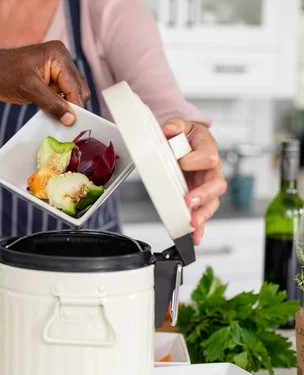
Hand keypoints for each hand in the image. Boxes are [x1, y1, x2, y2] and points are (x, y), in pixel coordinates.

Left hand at [0, 39, 89, 125]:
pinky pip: (61, 96)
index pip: (75, 84)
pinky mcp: (50, 80)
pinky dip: (58, 106)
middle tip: (67, 126)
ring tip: (59, 121)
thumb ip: (52, 104)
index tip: (75, 125)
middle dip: (72, 106)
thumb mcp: (29, 89)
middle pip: (78, 89)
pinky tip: (52, 115)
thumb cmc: (3, 74)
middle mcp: (61, 60)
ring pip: (71, 94)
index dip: (76, 105)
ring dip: (65, 108)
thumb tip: (71, 119)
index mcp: (58, 55)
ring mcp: (56, 70)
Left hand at [162, 118, 226, 245]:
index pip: (208, 156)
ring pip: (211, 202)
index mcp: (208, 149)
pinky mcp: (198, 197)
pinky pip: (201, 213)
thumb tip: (170, 129)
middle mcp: (211, 170)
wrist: (185, 141)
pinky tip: (194, 237)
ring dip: (202, 214)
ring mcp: (206, 185)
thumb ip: (175, 125)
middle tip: (190, 201)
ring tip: (193, 223)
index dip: (195, 160)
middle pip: (216, 184)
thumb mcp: (180, 125)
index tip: (182, 161)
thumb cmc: (186, 135)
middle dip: (204, 195)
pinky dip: (199, 227)